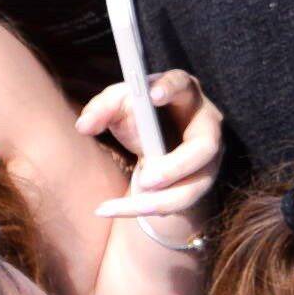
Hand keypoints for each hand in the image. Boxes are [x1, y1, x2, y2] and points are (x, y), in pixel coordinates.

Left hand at [77, 68, 218, 226]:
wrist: (155, 144)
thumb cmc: (140, 117)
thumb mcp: (118, 106)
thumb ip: (100, 109)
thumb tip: (84, 126)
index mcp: (184, 94)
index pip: (182, 84)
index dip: (170, 89)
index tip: (152, 95)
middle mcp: (206, 125)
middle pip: (205, 147)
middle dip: (177, 167)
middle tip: (146, 180)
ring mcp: (209, 158)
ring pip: (195, 185)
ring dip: (160, 200)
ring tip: (120, 206)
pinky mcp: (201, 183)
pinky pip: (181, 203)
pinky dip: (149, 209)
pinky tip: (118, 209)